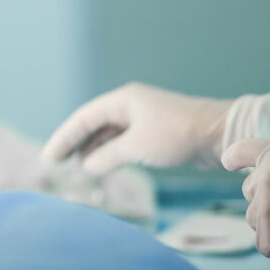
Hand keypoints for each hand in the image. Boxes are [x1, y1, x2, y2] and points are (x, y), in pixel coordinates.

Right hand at [42, 83, 231, 174]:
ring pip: (107, 134)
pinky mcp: (153, 133)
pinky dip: (108, 153)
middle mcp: (130, 106)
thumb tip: (87, 166)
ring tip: (78, 168)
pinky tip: (101, 166)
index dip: (64, 138)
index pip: (84, 118)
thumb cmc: (178, 135)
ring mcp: (142, 119)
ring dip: (92, 150)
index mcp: (123, 101)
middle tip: (57, 163)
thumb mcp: (136, 147)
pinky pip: (121, 142)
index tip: (49, 157)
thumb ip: (107, 156)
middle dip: (75, 143)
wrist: (220, 135)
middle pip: (93, 124)